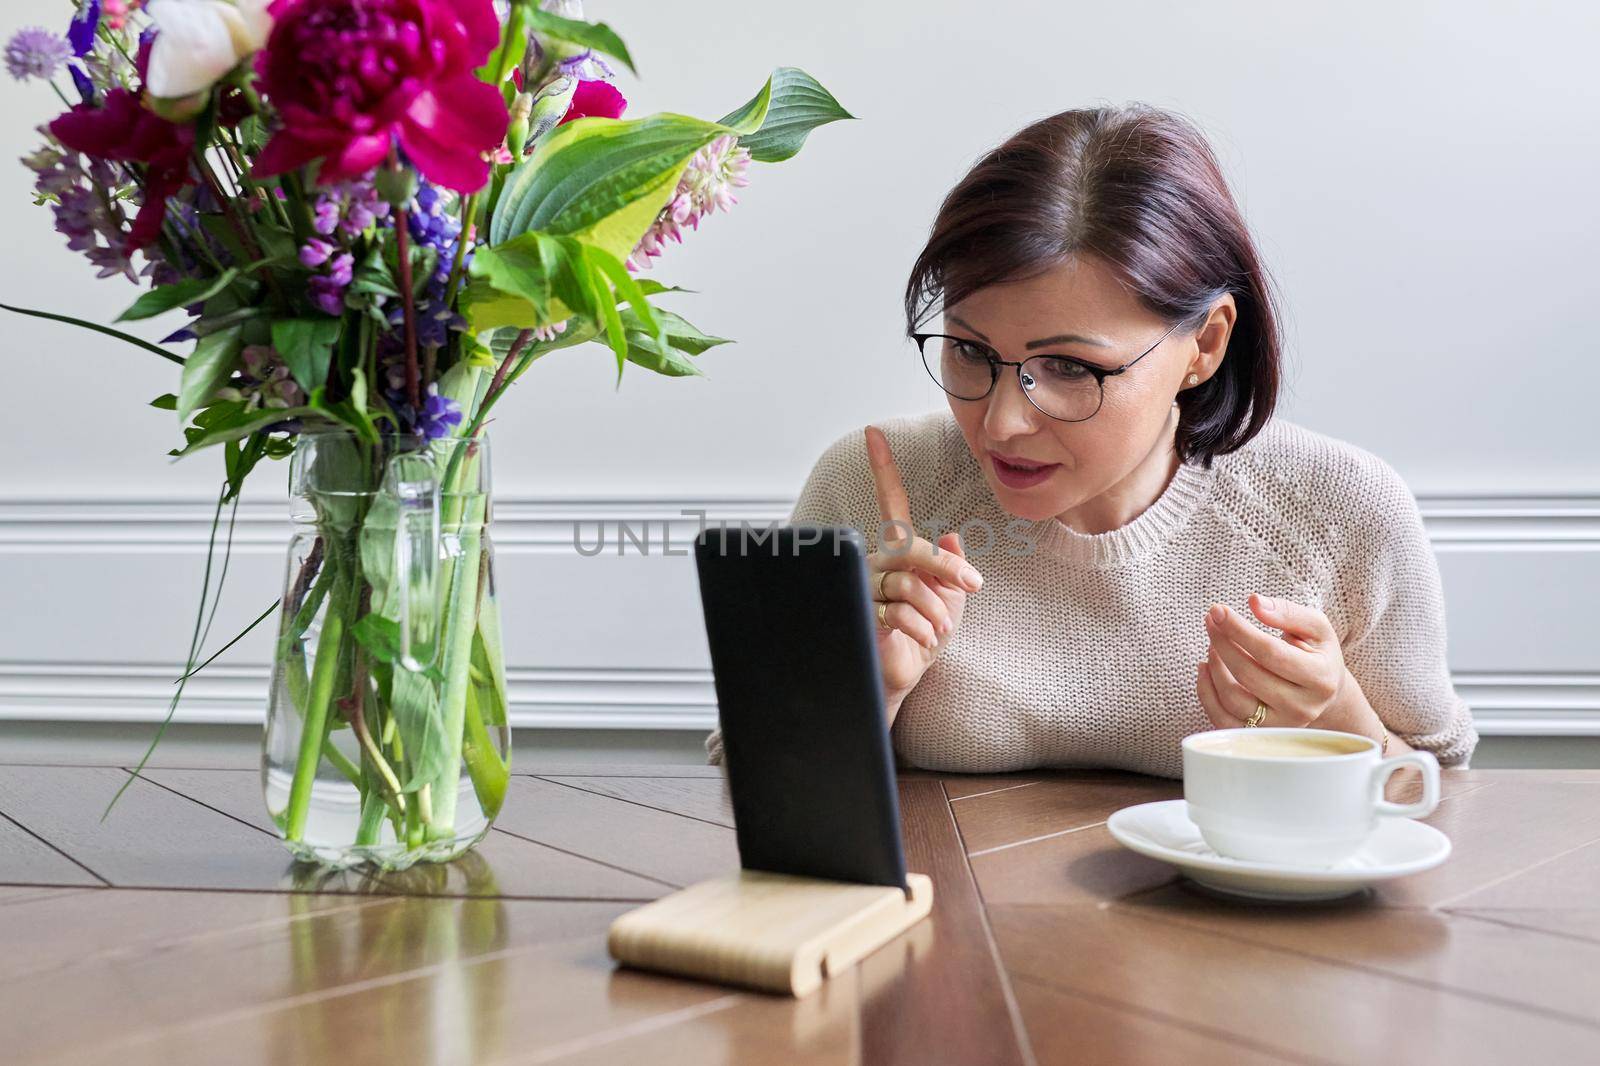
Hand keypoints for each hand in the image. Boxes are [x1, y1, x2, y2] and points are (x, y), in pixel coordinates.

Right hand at [864, 425, 982, 715]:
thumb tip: (953, 535)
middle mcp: (877, 561)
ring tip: (939, 630)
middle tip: (973, 585)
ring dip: (936, 612)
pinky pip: (901, 613)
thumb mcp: (950, 598)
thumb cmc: (925, 633)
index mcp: (898, 550)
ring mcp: (867, 586)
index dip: (883, 468)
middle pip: (912, 548)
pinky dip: (922, 629)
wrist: (904, 673)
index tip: (874, 432)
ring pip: (910, 585)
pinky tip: (924, 640)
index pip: (892, 502)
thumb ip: (951, 567)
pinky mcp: (863, 614)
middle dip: (947, 568)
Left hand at [1195, 594, 1348, 728]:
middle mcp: (1303, 708)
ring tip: (1212, 642)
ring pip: (1232, 700)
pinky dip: (1206, 692)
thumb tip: (1255, 602)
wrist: (1321, 691)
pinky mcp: (1258, 736)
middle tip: (1211, 620)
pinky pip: (1222, 719)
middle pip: (1248, 675)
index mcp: (1320, 679)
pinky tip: (1205, 667)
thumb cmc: (1315, 652)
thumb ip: (1288, 612)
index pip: (1270, 653)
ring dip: (1214, 667)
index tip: (1219, 610)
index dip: (1239, 630)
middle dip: (1223, 643)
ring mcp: (1280, 726)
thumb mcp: (1315, 627)